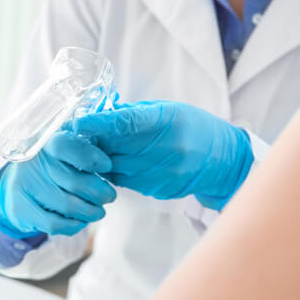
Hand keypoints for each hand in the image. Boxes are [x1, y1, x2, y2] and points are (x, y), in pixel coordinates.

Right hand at [0, 129, 116, 237]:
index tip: (107, 165)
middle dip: (99, 192)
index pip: (66, 145)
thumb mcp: (65, 152)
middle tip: (109, 196)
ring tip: (98, 211)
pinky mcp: (20, 209)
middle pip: (74, 181)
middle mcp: (32, 162)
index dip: (91, 157)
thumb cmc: (51, 168)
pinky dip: (73, 225)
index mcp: (45, 142)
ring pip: (67, 205)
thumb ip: (83, 152)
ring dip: (90, 212)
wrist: (18, 187)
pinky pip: (55, 223)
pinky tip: (80, 221)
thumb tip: (107, 165)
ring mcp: (23, 186)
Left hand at [73, 100, 253, 209]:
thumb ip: (133, 114)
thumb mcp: (167, 110)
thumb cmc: (193, 127)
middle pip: (113, 148)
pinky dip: (114, 172)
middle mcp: (163, 149)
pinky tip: (117, 163)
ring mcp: (160, 173)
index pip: (124, 123)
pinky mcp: (156, 189)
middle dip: (93, 142)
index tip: (78, 122)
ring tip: (97, 149)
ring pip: (113, 168)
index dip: (97, 124)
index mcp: (166, 122)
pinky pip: (124, 181)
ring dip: (100, 160)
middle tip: (79, 136)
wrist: (221, 160)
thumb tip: (99, 113)